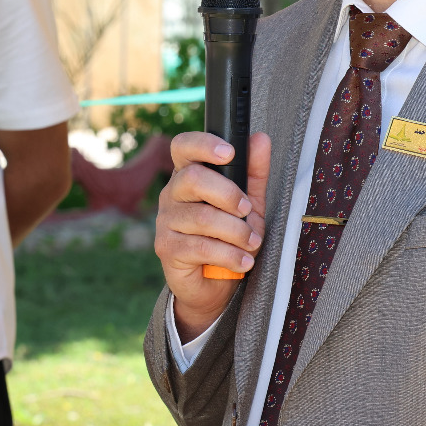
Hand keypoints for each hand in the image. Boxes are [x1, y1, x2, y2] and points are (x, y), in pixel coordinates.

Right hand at [155, 131, 271, 340]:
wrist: (213, 286)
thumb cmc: (229, 238)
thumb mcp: (249, 204)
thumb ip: (254, 173)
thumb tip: (261, 138)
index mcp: (188, 176)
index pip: (183, 147)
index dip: (203, 144)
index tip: (229, 153)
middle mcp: (171, 194)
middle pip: (193, 179)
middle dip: (229, 194)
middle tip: (248, 210)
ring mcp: (165, 222)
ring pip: (202, 217)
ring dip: (236, 231)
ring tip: (253, 243)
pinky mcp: (166, 249)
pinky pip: (200, 246)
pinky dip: (229, 255)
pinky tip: (244, 262)